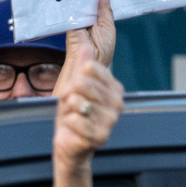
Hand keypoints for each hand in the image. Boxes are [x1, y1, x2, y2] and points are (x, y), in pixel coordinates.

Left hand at [52, 26, 123, 170]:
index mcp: (114, 87)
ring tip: (74, 116)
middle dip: (68, 94)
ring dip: (68, 109)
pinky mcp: (101, 136)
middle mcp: (117, 103)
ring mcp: (111, 120)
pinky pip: (75, 119)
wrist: (70, 143)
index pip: (91, 67)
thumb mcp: (74, 85)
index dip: (75, 76)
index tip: (75, 88)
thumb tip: (87, 43)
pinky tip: (74, 127)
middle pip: (82, 83)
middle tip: (72, 105)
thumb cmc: (73, 113)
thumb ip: (81, 63)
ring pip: (77, 101)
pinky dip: (68, 123)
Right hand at [58, 0, 116, 88]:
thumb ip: (105, 10)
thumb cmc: (103, 48)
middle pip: (89, 2)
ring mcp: (77, 20)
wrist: (90, 59)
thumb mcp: (108, 26)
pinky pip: (71, 9)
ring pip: (80, 4)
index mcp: (99, 21)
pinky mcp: (69, 21)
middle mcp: (87, 19)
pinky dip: (74, 1)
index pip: (99, 5)